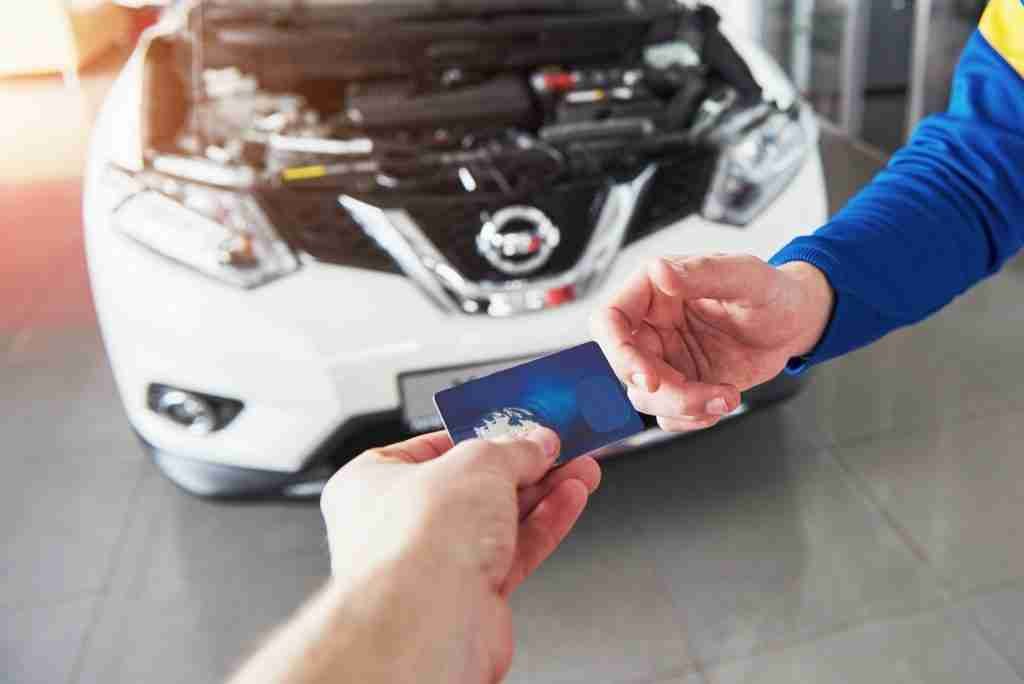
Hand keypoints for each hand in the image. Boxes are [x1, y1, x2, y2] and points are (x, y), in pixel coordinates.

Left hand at [319, 429, 600, 683]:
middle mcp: (397, 524)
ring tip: (579, 469)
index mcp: (372, 482)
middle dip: (524, 464)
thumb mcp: (476, 464)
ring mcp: (434, 562)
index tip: (516, 423)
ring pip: (499, 518)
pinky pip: (512, 550)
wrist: (427, 624)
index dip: (479, 432)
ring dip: (543, 492)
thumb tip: (534, 442)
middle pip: (473, 483)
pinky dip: (544, 524)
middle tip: (558, 445)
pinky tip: (569, 500)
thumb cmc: (415, 543)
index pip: (432, 445)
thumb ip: (512, 449)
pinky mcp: (469, 594)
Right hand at [592, 255, 832, 430]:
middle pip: (625, 367)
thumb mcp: (744, 276)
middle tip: (701, 394)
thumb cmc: (771, 290)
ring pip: (645, 396)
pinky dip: (693, 417)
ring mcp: (665, 357)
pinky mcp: (680, 384)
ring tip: (726, 396)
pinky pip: (667, 413)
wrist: (795, 324)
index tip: (649, 378)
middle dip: (662, 390)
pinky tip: (722, 401)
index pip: (609, 319)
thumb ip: (701, 273)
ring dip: (685, 406)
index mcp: (654, 289)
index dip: (617, 352)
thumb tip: (660, 271)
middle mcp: (652, 324)